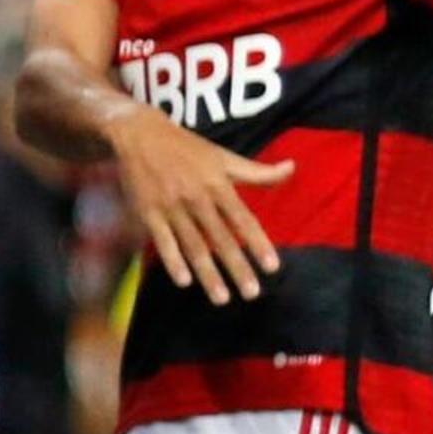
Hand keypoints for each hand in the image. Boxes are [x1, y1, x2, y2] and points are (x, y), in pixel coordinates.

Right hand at [108, 105, 293, 303]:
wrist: (141, 135)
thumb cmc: (187, 148)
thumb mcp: (224, 156)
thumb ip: (257, 172)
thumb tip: (291, 168)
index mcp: (218, 184)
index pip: (243, 220)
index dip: (258, 244)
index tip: (272, 267)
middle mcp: (197, 198)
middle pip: (220, 239)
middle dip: (237, 268)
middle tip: (252, 293)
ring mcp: (171, 207)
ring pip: (193, 246)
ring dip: (208, 274)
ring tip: (222, 299)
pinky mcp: (148, 213)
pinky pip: (162, 241)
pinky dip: (173, 261)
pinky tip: (184, 281)